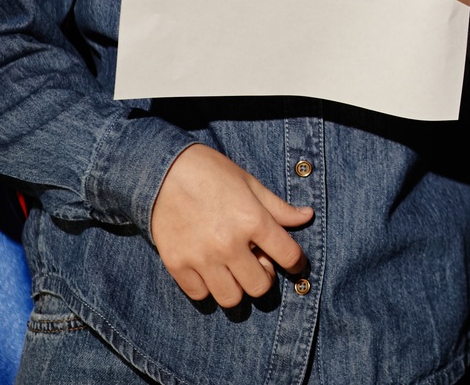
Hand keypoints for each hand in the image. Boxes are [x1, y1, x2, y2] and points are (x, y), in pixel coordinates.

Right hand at [150, 144, 311, 305]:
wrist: (162, 171)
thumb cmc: (212, 173)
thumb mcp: (251, 184)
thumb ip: (279, 208)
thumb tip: (307, 216)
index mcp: (253, 220)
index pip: (288, 255)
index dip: (297, 264)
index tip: (295, 265)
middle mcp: (229, 244)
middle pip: (259, 286)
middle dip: (264, 278)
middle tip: (258, 265)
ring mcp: (201, 257)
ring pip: (230, 298)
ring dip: (237, 288)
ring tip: (234, 271)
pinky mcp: (176, 265)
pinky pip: (199, 294)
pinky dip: (208, 287)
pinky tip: (210, 270)